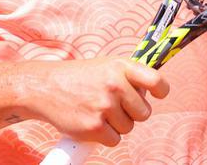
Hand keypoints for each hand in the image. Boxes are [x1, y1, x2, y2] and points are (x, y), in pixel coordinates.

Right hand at [24, 58, 169, 146]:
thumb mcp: (106, 66)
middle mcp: (115, 85)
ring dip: (116, 124)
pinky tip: (91, 121)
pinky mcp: (94, 127)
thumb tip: (152, 92)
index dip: (161, 91)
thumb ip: (129, 76)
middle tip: (113, 104)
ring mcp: (105, 106)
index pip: (156, 81)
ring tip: (98, 110)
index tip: (157, 94)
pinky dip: (105, 136)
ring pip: (129, 127)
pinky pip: (115, 140)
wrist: (46, 87)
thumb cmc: (80, 77)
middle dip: (132, 112)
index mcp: (121, 66)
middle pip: (144, 112)